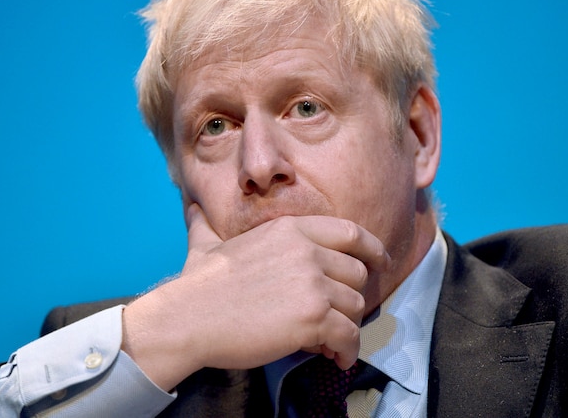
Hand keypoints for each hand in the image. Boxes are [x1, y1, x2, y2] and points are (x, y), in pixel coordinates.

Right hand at [121, 204, 388, 390]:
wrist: (188, 318)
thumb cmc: (196, 287)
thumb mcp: (207, 244)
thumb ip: (208, 226)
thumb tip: (193, 208)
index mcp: (290, 230)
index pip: (350, 232)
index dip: (372, 249)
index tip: (380, 262)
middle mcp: (307, 251)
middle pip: (357, 274)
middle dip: (352, 298)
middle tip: (338, 318)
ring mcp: (312, 283)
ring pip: (356, 306)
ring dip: (347, 328)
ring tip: (331, 344)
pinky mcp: (313, 317)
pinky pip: (349, 336)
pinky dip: (346, 351)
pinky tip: (335, 358)